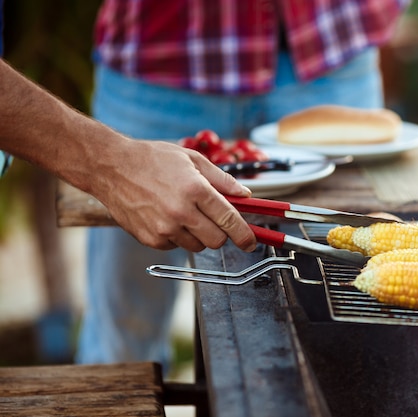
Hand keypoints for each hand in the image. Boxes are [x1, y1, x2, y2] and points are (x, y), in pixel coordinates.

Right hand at [93, 140, 256, 251]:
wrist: (110, 167)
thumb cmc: (152, 159)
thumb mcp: (192, 159)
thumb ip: (222, 179)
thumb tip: (245, 194)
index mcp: (195, 190)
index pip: (229, 219)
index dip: (244, 234)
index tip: (251, 242)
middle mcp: (180, 211)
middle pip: (216, 240)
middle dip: (221, 233)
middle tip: (214, 220)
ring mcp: (164, 228)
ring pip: (197, 246)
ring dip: (198, 235)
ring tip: (185, 213)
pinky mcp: (150, 239)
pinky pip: (176, 247)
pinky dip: (178, 237)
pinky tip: (168, 217)